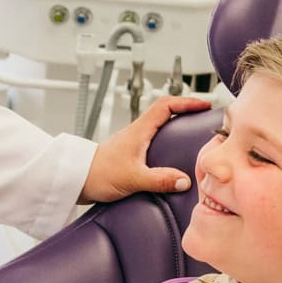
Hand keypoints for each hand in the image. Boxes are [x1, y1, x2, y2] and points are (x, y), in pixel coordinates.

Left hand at [80, 94, 212, 202]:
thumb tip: (184, 180)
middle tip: (204, 119)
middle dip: (186, 112)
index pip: (166, 105)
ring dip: (177, 127)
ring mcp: (133, 143)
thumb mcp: (132, 178)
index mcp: (139, 130)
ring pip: (159, 128)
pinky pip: (154, 143)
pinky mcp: (130, 155)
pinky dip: (167, 144)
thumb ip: (159, 179)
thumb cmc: (98, 174)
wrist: (76, 180)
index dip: (187, 102)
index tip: (205, 105)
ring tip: (195, 136)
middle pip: (165, 113)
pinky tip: (174, 157)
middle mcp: (137, 133)